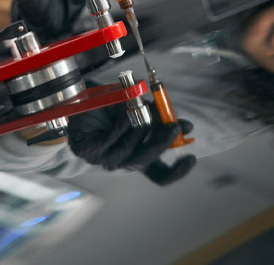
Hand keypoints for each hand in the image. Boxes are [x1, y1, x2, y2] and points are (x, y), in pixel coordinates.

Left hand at [67, 100, 196, 184]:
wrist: (82, 96)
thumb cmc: (113, 104)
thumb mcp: (142, 110)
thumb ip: (161, 119)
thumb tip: (186, 127)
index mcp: (138, 156)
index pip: (159, 176)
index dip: (177, 172)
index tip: (191, 158)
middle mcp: (122, 161)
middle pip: (146, 163)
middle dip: (161, 144)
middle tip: (173, 126)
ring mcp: (103, 158)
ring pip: (128, 151)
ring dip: (140, 130)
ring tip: (146, 111)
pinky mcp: (88, 150)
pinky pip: (108, 141)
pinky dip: (120, 127)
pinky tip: (126, 115)